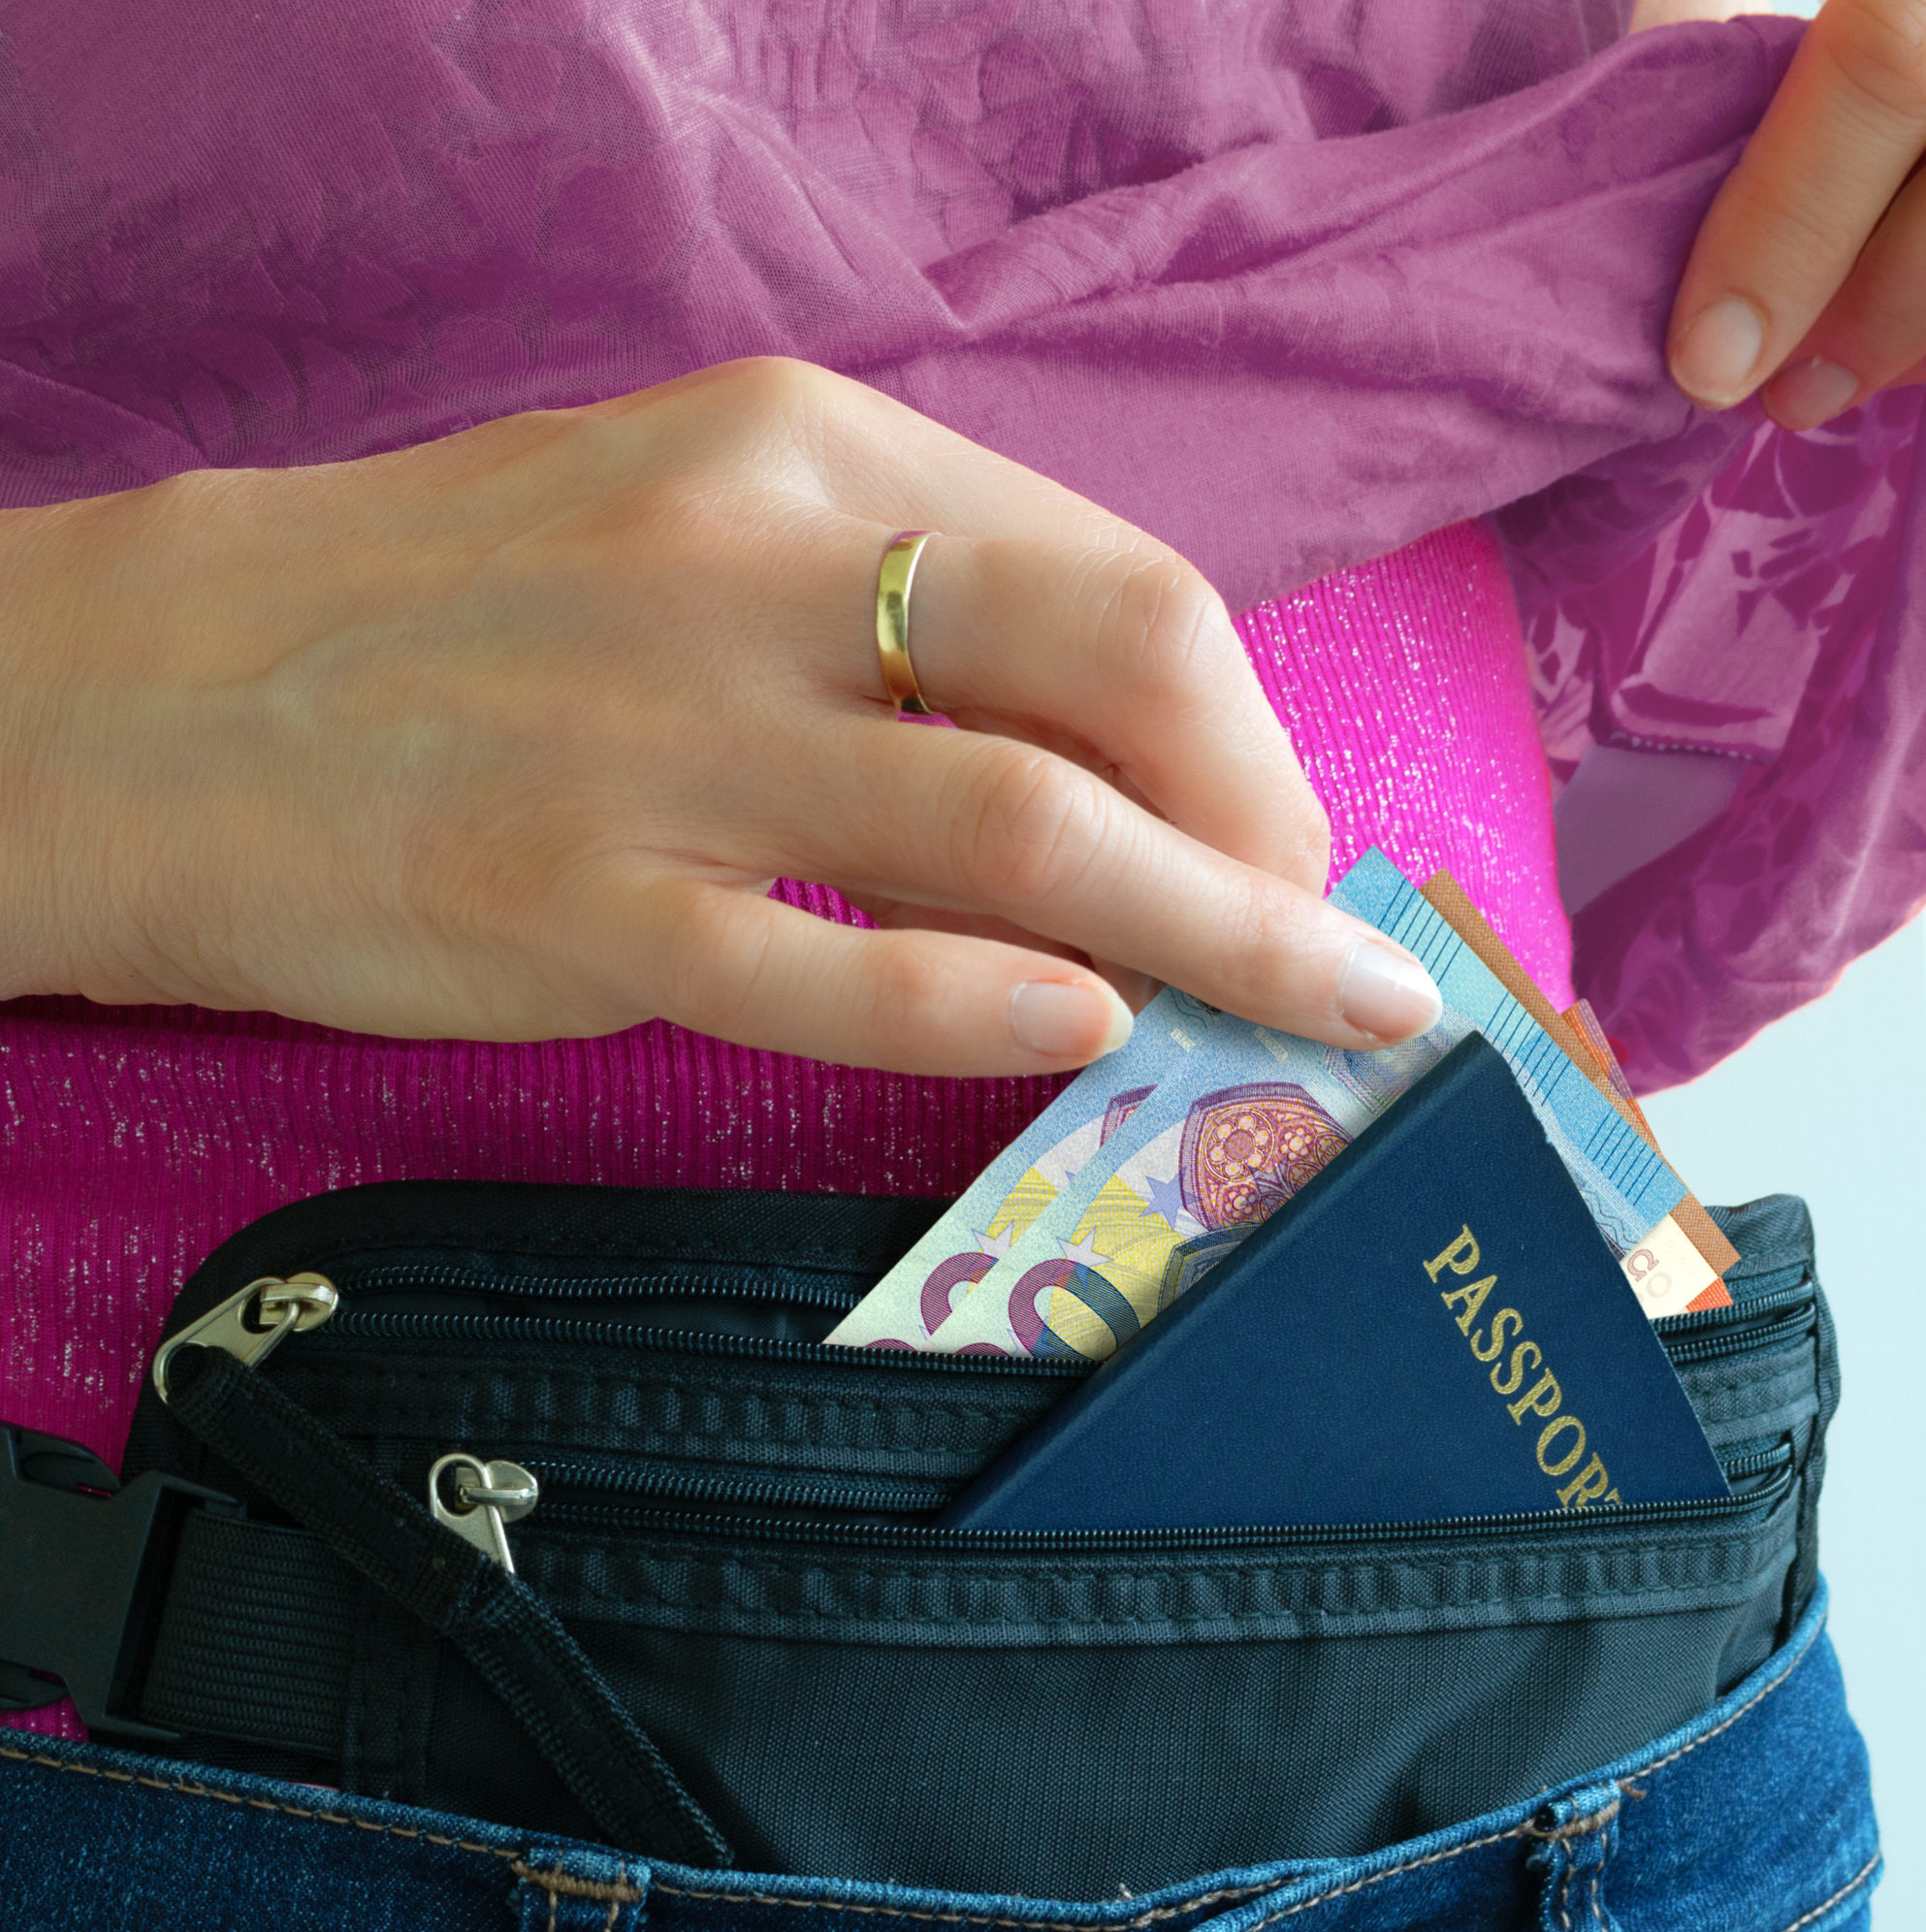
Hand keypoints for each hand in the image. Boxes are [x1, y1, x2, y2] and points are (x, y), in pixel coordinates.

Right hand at [0, 358, 1442, 1074]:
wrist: (154, 695)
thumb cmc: (463, 626)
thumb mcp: (697, 541)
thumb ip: (902, 625)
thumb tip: (1120, 769)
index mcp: (806, 450)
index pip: (1118, 586)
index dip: (1245, 740)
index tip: (1286, 849)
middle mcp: (752, 561)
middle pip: (1119, 671)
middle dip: (1269, 832)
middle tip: (1321, 962)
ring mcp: (658, 734)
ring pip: (1014, 824)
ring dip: (1207, 930)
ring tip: (1296, 1021)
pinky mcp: (567, 895)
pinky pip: (822, 965)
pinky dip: (982, 1005)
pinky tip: (1086, 1035)